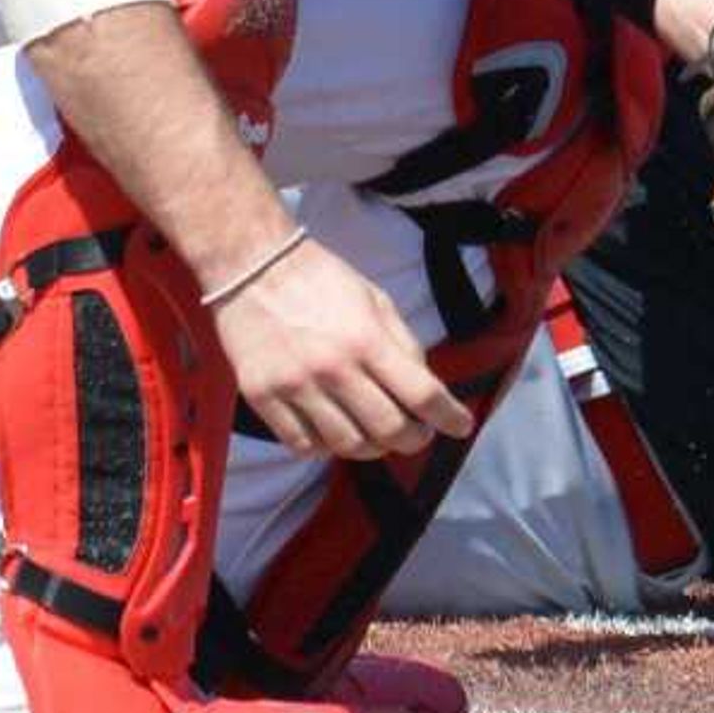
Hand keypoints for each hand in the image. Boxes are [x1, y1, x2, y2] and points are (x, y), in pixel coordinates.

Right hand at [209, 234, 473, 462]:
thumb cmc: (321, 280)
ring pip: (348, 446)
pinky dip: (327, 447)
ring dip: (372, 447)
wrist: (252, 265)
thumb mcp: (375, 299)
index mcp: (366, 338)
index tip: (461, 426)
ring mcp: (295, 386)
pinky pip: (304, 446)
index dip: (449, 417)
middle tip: (417, 433)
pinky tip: (334, 430)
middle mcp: (332, 368)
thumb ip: (403, 345)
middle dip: (414, 439)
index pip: (421, 394)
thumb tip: (425, 391)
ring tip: (376, 434)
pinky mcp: (263, 398)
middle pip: (388, 431)